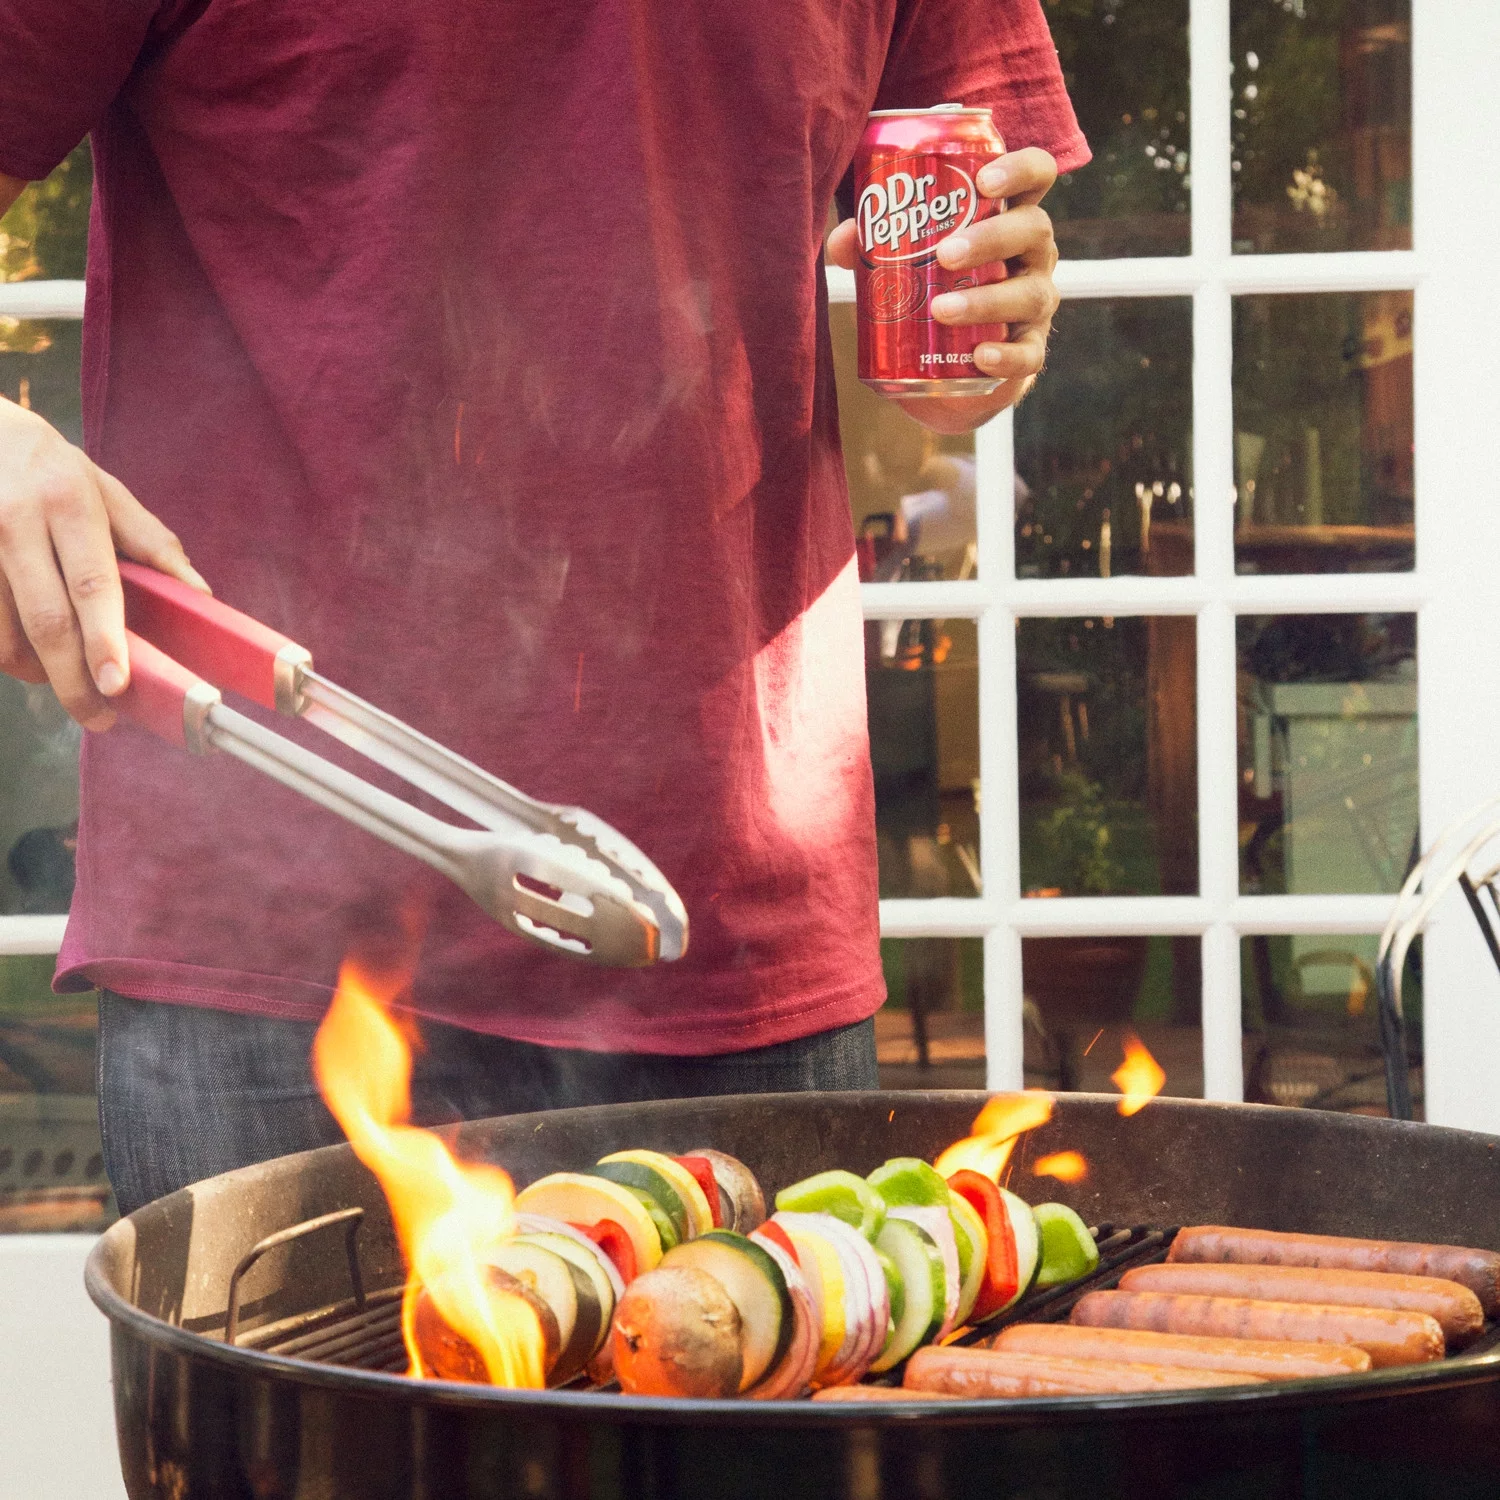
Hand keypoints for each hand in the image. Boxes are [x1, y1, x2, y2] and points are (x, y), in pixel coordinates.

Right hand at [0, 398, 208, 729]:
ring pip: (6, 635)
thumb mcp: (105, 489)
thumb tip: (200, 595)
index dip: (104, 639)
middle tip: (100, 718)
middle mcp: (15, 523)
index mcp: (68, 504)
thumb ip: (151, 543)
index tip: (118, 684)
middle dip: (74, 680)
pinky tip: (33, 659)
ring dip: (41, 673)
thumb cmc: (51, 469)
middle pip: (46, 621)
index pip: (91, 584)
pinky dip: (11, 655)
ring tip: (71, 686)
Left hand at [826, 146, 1060, 433]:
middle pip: (1033, 229)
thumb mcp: (902, 261)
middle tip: (945, 254)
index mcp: (1008, 215)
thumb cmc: (930, 289)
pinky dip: (1007, 356)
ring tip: (941, 308)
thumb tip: (842, 239)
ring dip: (986, 300)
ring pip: (1030, 294)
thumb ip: (871, 245)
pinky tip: (980, 356)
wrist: (942, 367)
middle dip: (991, 238)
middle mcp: (1032, 254)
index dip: (1020, 169)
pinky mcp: (1030, 350)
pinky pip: (1029, 354)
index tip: (984, 180)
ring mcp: (1036, 302)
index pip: (1035, 174)